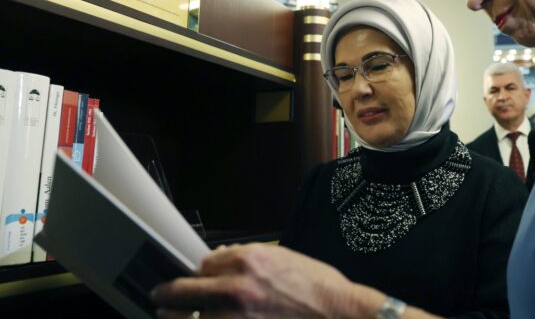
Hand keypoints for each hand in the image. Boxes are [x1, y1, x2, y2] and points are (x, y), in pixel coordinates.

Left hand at [151, 243, 369, 317]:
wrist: (339, 313)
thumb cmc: (317, 286)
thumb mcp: (281, 257)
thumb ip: (246, 258)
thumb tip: (218, 263)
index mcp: (248, 260)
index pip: (201, 264)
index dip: (196, 272)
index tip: (187, 277)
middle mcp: (236, 287)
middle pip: (181, 291)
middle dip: (167, 294)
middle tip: (159, 296)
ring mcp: (235, 317)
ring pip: (190, 318)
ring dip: (182, 317)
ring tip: (171, 314)